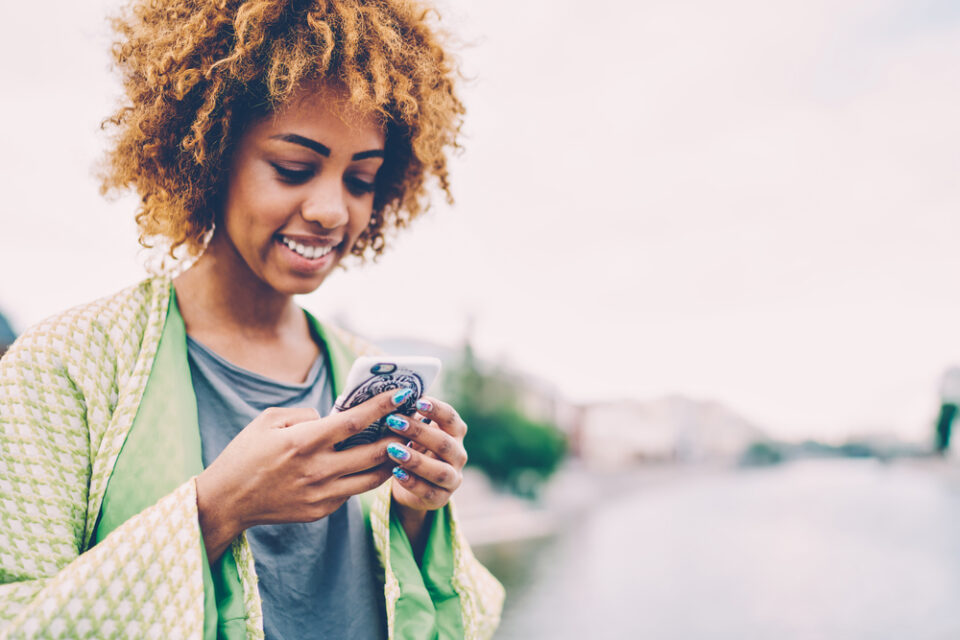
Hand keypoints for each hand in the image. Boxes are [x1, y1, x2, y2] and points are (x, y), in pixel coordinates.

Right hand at [195, 389, 407, 561]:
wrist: (227, 502)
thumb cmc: (245, 455)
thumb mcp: (268, 421)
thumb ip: (304, 414)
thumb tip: (330, 416)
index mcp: (304, 441)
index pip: (355, 421)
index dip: (382, 406)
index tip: (403, 394)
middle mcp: (318, 469)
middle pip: (375, 452)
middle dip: (399, 436)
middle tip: (411, 422)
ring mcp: (322, 494)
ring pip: (372, 477)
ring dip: (390, 460)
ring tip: (400, 445)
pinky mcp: (321, 511)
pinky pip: (352, 492)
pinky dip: (364, 477)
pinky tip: (370, 465)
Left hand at [384, 397, 467, 543]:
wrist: (413, 484)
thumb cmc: (413, 447)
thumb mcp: (414, 431)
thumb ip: (410, 416)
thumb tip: (393, 394)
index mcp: (455, 434)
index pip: (452, 419)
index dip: (437, 410)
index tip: (417, 401)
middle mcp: (458, 455)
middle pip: (445, 444)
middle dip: (419, 432)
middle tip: (393, 421)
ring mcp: (452, 478)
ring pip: (440, 471)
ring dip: (416, 460)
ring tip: (393, 450)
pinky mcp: (441, 498)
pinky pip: (428, 492)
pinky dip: (412, 482)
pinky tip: (395, 472)